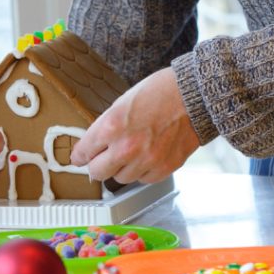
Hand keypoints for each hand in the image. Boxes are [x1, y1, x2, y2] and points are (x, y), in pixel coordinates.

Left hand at [70, 67, 199, 184]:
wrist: (193, 95)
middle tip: (102, 159)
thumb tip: (93, 146)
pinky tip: (148, 156)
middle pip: (97, 172)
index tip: (80, 158)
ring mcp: (146, 161)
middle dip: (98, 165)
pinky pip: (144, 180)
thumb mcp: (121, 104)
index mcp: (111, 127)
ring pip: (120, 179)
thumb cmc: (159, 93)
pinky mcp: (164, 169)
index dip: (80, 156)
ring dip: (122, 168)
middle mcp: (126, 148)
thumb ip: (105, 127)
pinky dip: (143, 171)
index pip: (83, 152)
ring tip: (132, 152)